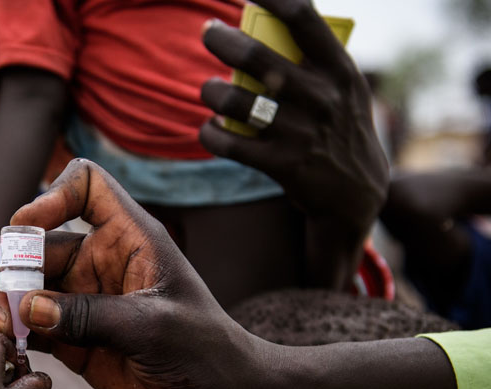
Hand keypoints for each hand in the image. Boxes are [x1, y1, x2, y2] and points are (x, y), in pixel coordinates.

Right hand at [0, 158, 274, 388]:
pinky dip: (11, 335)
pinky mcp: (73, 339)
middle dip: (8, 269)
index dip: (51, 196)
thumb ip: (91, 315)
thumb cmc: (206, 355)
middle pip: (35, 244)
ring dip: (1, 302)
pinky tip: (10, 354)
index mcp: (129, 238)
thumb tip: (28, 307)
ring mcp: (83, 300)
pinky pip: (29, 326)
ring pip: (23, 285)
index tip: (28, 227)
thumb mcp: (154, 328)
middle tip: (0, 310)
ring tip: (1, 333)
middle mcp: (100, 262)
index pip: (85, 185)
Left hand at [199, 0, 387, 286]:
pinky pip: (229, 143)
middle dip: (223, 40)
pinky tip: (209, 128)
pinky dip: (210, 133)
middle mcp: (322, 97)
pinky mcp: (282, 165)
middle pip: (258, 56)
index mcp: (340, 70)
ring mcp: (301, 132)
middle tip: (207, 31)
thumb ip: (314, 61)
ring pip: (236, 101)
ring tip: (209, 90)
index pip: (305, 19)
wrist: (356, 195)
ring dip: (212, 91)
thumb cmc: (340, 129)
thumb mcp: (344, 90)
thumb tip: (264, 25)